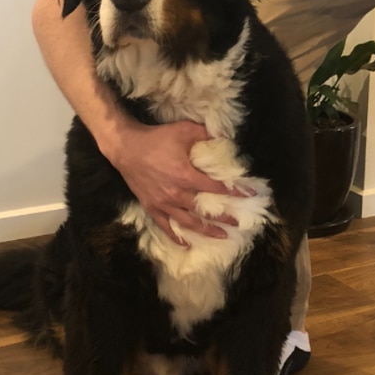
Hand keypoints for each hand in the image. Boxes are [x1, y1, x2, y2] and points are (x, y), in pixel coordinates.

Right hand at [110, 120, 250, 245]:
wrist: (127, 148)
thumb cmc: (156, 138)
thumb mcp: (184, 130)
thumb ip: (205, 134)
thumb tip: (225, 135)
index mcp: (186, 176)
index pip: (216, 187)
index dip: (234, 192)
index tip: (248, 195)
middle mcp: (177, 194)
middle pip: (205, 210)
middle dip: (224, 217)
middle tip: (239, 223)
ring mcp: (163, 203)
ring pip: (189, 222)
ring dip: (206, 230)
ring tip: (222, 236)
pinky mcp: (152, 207)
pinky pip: (166, 227)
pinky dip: (177, 236)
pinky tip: (187, 244)